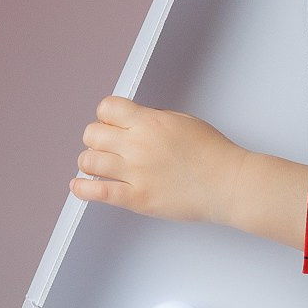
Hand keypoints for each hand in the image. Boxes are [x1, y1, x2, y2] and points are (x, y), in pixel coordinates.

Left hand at [72, 98, 239, 221]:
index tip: (110, 124)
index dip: (106, 116)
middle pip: (92, 134)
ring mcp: (135, 173)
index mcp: (149, 122)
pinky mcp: (137, 198)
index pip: (107, 108)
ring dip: (89, 162)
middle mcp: (137, 145)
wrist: (228, 183)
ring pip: (88, 161)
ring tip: (97, 166)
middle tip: (105, 147)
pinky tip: (79, 185)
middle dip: (97, 139)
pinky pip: (97, 192)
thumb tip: (133, 119)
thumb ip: (154, 118)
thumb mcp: (183, 121)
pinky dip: (82, 188)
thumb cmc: (213, 154)